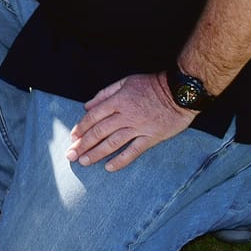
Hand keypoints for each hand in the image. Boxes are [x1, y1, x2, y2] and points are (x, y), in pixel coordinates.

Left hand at [68, 72, 196, 170]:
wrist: (179, 93)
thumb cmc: (151, 85)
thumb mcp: (125, 82)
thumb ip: (104, 94)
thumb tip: (87, 106)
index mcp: (117, 101)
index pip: (93, 117)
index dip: (81, 128)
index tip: (73, 137)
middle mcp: (125, 115)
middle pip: (99, 132)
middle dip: (83, 144)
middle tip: (71, 155)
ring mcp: (138, 128)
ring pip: (113, 143)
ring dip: (96, 154)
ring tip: (84, 162)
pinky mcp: (151, 137)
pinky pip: (133, 151)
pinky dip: (120, 160)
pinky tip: (109, 167)